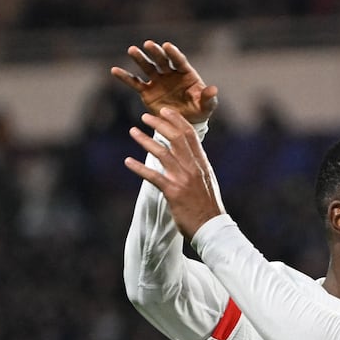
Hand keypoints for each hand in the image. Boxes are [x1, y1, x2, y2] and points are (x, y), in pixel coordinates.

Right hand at [111, 40, 217, 123]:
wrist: (184, 124)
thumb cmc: (198, 111)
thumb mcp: (206, 107)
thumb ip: (208, 98)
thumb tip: (214, 89)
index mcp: (185, 74)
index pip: (179, 61)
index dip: (174, 54)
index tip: (167, 46)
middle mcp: (169, 74)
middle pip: (162, 60)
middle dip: (156, 53)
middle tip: (148, 44)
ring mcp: (157, 81)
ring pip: (147, 68)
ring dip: (140, 59)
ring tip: (132, 50)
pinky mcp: (146, 91)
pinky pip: (134, 83)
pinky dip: (125, 77)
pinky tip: (114, 70)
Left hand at [125, 108, 224, 238]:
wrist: (212, 228)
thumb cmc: (208, 208)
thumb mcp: (207, 182)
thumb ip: (197, 168)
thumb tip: (189, 156)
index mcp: (202, 164)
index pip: (190, 135)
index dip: (177, 120)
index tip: (165, 111)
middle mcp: (193, 168)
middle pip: (176, 138)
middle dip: (160, 124)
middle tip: (145, 117)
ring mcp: (183, 180)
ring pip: (162, 153)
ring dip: (145, 140)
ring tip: (133, 131)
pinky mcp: (173, 193)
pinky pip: (153, 176)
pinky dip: (138, 168)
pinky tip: (127, 161)